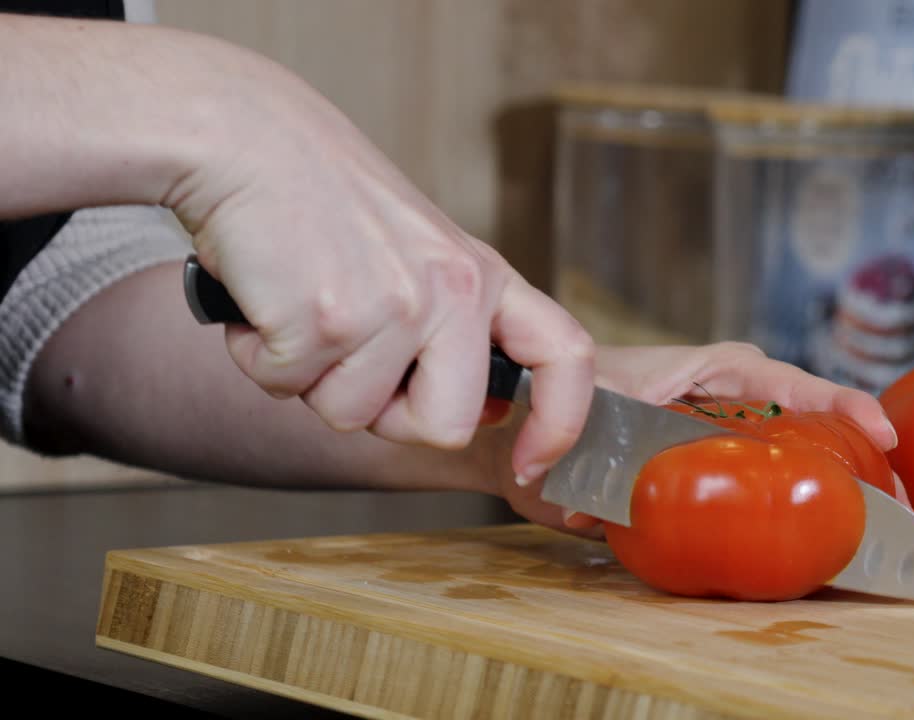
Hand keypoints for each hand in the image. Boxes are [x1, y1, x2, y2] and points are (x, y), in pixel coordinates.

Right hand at [169, 46, 593, 476]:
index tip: (531, 464)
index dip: (560, 424)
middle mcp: (451, 291)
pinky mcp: (323, 319)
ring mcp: (392, 307)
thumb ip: (457, 326)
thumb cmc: (324, 200)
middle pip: (447, 426)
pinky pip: (286, 388)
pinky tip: (265, 299)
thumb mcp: (421, 253)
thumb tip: (487, 412)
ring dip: (310, 379)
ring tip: (300, 304)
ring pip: (351, 417)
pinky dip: (260, 357)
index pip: (565, 356)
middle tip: (349, 361)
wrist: (246, 139)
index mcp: (482, 276)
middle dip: (390, 419)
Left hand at [497, 342, 902, 537]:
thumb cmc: (556, 406)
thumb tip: (605, 512)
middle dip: (856, 454)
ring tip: (880, 525)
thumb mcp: (587, 424)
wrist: (526, 425)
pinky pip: (767, 477)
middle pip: (809, 417)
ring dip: (835, 482)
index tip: (880, 434)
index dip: (838, 405)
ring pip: (795, 449)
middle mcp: (729, 394)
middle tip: (898, 501)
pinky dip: (796, 502)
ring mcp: (727, 429)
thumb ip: (604, 460)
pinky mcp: (717, 462)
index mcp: (709, 369)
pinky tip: (823, 538)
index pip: (787, 382)